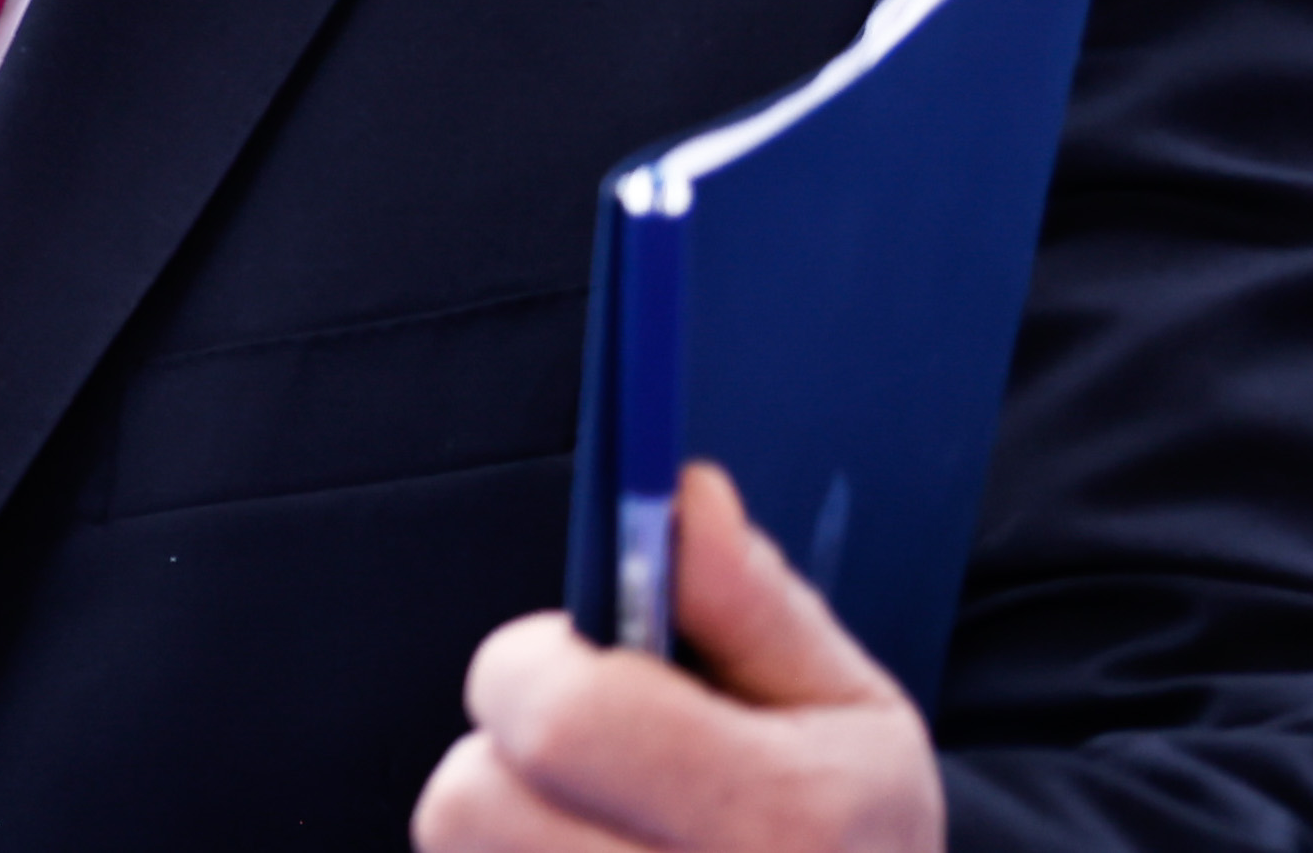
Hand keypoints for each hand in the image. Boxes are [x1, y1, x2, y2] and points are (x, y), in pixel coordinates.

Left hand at [414, 462, 941, 852]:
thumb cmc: (853, 837)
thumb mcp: (849, 710)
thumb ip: (754, 601)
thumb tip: (684, 495)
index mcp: (782, 822)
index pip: (558, 715)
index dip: (533, 666)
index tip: (564, 658)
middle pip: (469, 800)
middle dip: (502, 751)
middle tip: (583, 752)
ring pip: (459, 851)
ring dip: (501, 820)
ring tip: (594, 816)